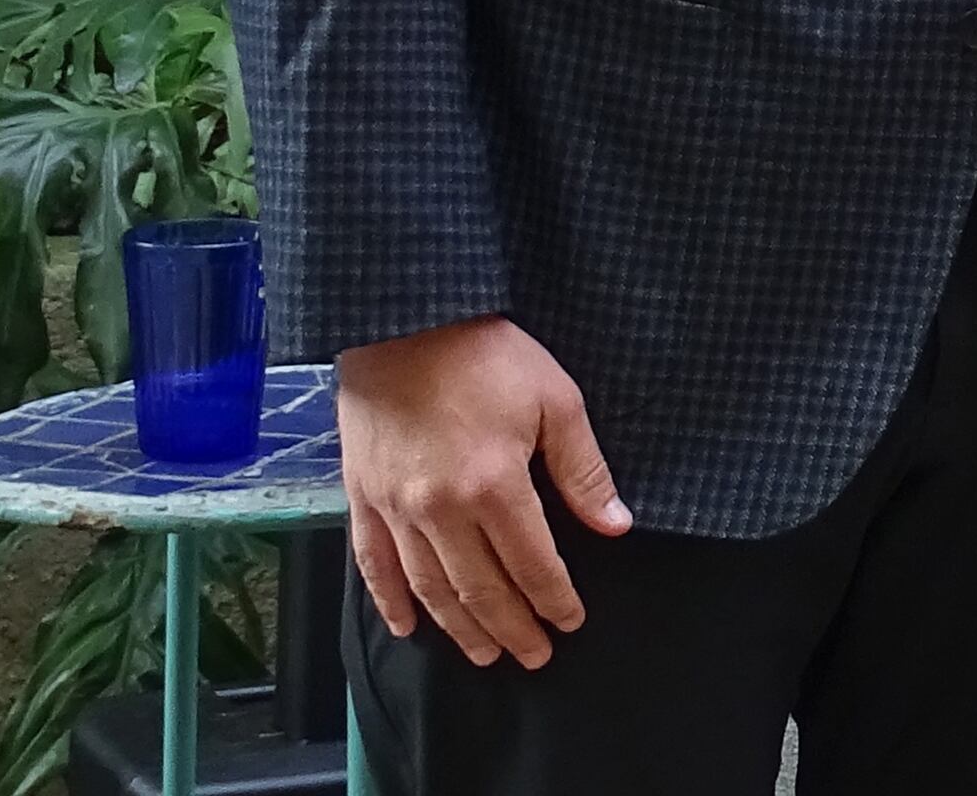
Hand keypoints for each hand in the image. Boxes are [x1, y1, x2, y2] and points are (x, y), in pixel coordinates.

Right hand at [337, 317, 633, 667]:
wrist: (403, 320)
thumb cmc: (487, 354)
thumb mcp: (556, 399)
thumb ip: (582, 469)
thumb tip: (615, 525)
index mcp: (494, 486)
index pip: (531, 564)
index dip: (553, 599)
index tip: (570, 622)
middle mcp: (439, 510)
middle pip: (479, 589)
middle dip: (511, 628)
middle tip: (534, 655)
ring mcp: (395, 508)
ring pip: (428, 589)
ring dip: (458, 628)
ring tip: (484, 655)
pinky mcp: (362, 497)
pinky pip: (373, 565)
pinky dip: (391, 602)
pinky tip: (409, 627)